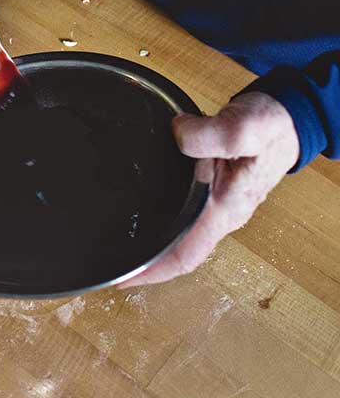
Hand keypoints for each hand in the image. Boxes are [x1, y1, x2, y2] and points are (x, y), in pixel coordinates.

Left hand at [120, 92, 298, 287]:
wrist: (288, 118)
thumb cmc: (271, 127)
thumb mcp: (247, 128)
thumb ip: (213, 135)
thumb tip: (178, 137)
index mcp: (225, 209)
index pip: (187, 254)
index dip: (155, 271)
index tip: (123, 279)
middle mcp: (219, 213)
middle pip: (177, 248)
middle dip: (145, 261)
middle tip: (108, 260)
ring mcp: (215, 202)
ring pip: (178, 231)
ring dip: (151, 239)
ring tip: (114, 240)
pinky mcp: (210, 187)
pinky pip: (182, 210)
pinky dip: (160, 214)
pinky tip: (139, 207)